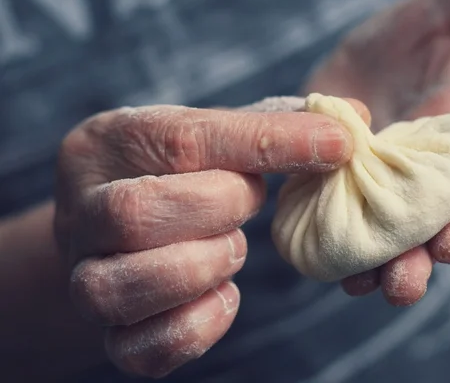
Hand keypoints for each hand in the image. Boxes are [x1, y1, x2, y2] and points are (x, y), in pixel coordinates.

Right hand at [53, 105, 352, 377]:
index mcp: (107, 144)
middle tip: (249, 203)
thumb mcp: (207, 136)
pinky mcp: (107, 333)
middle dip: (219, 208)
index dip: (270, 142)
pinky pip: (142, 347)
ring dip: (201, 267)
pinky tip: (225, 296)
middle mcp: (81, 211)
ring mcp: (84, 277)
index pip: (186, 139)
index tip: (337, 143)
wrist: (114, 234)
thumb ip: (270, 126)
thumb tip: (350, 120)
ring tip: (231, 248)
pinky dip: (198, 326)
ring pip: (123, 285)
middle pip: (138, 213)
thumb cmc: (174, 175)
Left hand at [306, 0, 449, 305]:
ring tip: (355, 284)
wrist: (383, 56)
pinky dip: (324, 236)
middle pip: (425, 226)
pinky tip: (313, 255)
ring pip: (379, 235)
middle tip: (402, 286)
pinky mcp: (339, 182)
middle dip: (415, 258)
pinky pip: (334, 216)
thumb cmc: (427, 33)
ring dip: (368, 263)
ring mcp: (378, 185)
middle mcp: (422, 175)